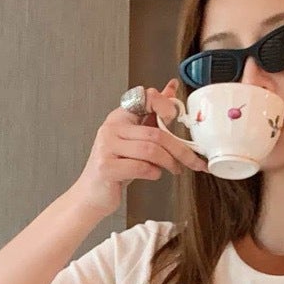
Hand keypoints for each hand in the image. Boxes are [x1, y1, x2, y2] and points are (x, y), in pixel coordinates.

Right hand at [72, 77, 206, 213]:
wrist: (92, 194)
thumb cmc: (117, 166)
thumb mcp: (137, 138)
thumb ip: (153, 114)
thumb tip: (171, 89)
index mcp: (120, 117)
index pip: (146, 98)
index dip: (165, 105)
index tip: (178, 117)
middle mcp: (112, 128)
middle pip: (155, 132)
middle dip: (179, 149)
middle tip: (191, 160)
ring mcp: (107, 147)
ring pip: (150, 150)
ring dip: (169, 162)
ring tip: (174, 169)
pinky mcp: (106, 167)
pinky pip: (140, 167)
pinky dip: (153, 173)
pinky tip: (154, 174)